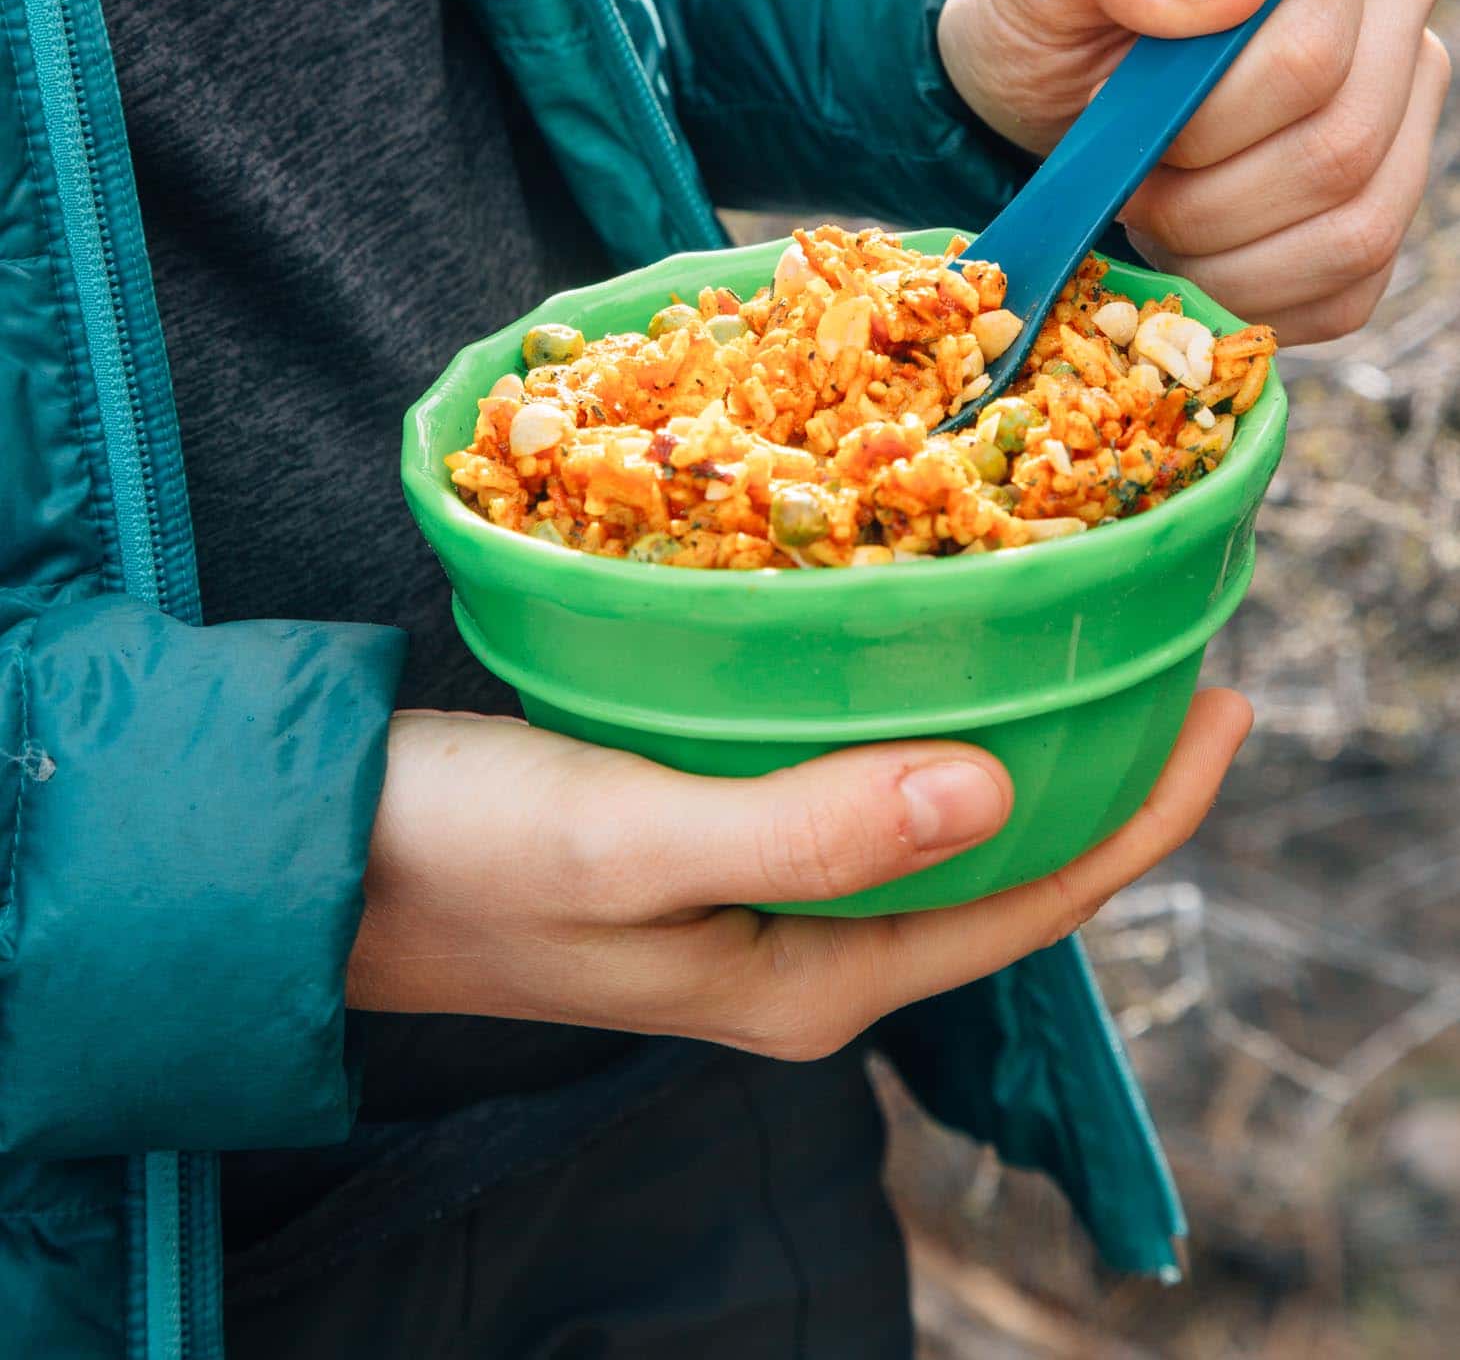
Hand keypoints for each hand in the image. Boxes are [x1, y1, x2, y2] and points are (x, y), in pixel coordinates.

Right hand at [347, 691, 1250, 1058]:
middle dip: (1100, 769)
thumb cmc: (463, 856)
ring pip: (926, 806)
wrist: (318, 854)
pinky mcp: (707, 826)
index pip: (1030, 903)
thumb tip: (1000, 786)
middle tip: (1167, 646)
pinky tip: (916, 634)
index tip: (1227, 707)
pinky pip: (851, 768)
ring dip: (1008, 724)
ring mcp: (754, 887)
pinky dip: (906, 703)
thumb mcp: (634, 841)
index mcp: (810, 976)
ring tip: (1073, 627)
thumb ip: (811, 827)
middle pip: (998, 858)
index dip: (1146, 814)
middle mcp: (801, 944)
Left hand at [937, 0, 1452, 342]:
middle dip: (1203, 196)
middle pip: (1338, 153)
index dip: (1199, 119)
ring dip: (1222, 252)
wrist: (1049, 72)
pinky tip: (1186, 256)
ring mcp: (1405, 114)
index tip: (1115, 107)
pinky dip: (1248, 295)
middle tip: (1126, 175)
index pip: (1309, 60)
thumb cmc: (1056, 3)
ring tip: (1150, 210)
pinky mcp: (1382, 205)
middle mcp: (1399, 10)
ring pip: (1355, 232)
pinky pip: (1348, 291)